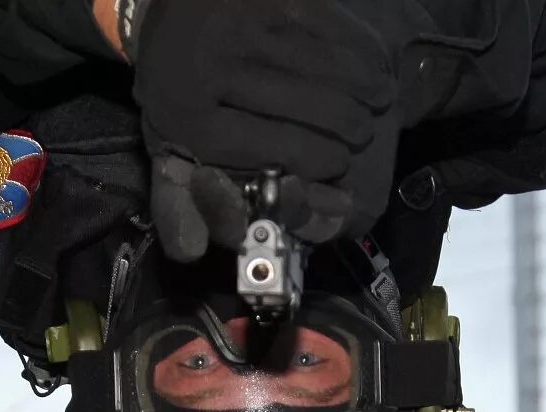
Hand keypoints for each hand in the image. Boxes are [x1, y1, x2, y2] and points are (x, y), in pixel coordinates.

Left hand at [131, 0, 399, 261]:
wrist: (167, 9)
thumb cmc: (179, 94)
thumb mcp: (168, 150)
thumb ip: (183, 206)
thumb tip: (195, 252)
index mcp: (186, 115)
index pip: (273, 148)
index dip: (316, 162)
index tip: (339, 168)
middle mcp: (209, 65)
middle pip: (307, 106)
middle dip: (347, 129)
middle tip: (361, 138)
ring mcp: (239, 21)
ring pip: (325, 66)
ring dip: (363, 90)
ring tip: (378, 104)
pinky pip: (330, 25)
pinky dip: (362, 50)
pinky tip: (375, 67)